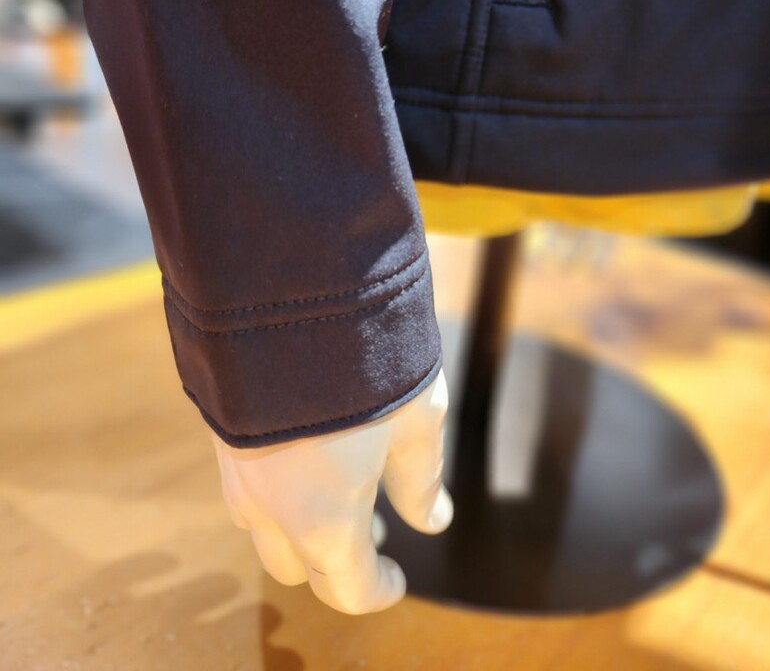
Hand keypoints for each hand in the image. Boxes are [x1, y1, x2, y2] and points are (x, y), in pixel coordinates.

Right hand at [208, 369, 451, 614]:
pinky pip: (245, 490)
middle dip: (336, 563)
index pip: (348, 590)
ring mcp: (236, 475)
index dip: (379, 590)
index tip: (398, 577)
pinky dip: (275, 494)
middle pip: (299, 569)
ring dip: (300, 530)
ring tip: (340, 491)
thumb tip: (433, 520)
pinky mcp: (220, 437)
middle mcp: (271, 511)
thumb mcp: (416, 418)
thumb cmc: (362, 361)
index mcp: (325, 522)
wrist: (281, 294)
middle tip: (373, 530)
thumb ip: (422, 477)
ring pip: (264, 532)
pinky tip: (303, 456)